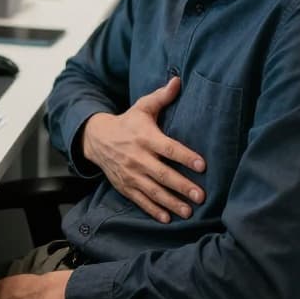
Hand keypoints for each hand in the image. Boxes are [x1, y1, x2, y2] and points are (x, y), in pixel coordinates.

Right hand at [82, 77, 206, 221]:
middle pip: (163, 174)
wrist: (97, 139)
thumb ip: (162, 97)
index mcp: (145, 137)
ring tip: (190, 211)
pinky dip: (153, 210)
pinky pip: (141, 200)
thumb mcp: (142, 107)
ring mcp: (130, 174)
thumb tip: (178, 80)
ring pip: (153, 191)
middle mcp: (137, 157)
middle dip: (182, 186)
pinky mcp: (125, 186)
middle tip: (201, 195)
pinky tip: (168, 218)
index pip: (168, 148)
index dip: (185, 156)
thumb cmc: (127, 122)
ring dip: (172, 202)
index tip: (202, 165)